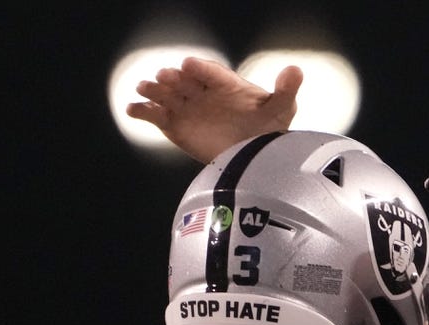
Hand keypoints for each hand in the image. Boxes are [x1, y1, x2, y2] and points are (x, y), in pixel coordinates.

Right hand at [126, 56, 302, 161]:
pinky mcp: (174, 124)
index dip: (202, 70)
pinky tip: (133, 110)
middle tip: (165, 77)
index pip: (212, 73)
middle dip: (174, 78)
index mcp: (225, 84)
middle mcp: (202, 92)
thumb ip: (286, 90)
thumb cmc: (267, 128)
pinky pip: (154, 115)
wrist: (251, 155)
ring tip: (144, 88)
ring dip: (153, 90)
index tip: (190, 65)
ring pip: (166, 94)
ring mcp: (187, 107)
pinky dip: (142, 112)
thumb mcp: (281, 109)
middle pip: (184, 81)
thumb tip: (295, 70)